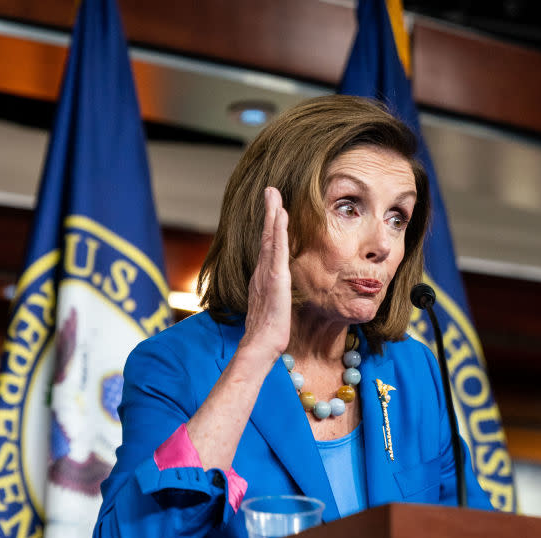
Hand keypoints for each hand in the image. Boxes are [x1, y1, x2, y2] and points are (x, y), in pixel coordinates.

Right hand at [240, 187, 290, 363]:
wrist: (260, 345)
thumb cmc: (267, 334)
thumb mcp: (273, 310)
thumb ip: (274, 298)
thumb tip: (279, 297)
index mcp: (262, 279)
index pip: (267, 247)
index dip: (269, 227)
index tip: (274, 209)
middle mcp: (261, 272)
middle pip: (265, 236)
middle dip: (269, 212)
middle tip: (270, 190)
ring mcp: (267, 274)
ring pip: (269, 237)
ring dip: (272, 214)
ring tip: (274, 194)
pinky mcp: (275, 278)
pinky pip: (276, 249)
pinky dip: (277, 230)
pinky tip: (280, 215)